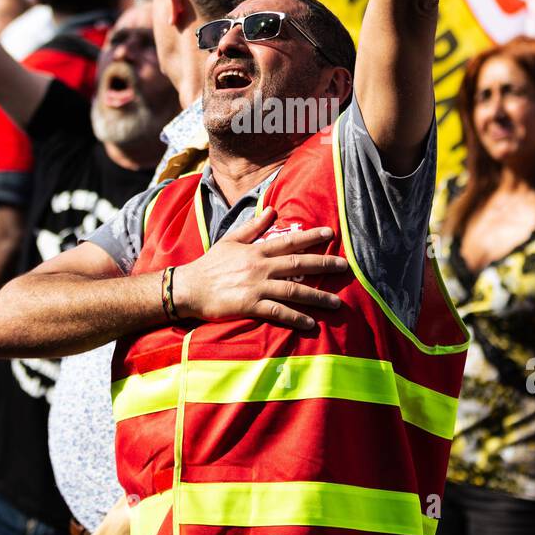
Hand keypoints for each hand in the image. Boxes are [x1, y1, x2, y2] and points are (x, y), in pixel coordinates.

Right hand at [171, 206, 348, 330]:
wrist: (188, 288)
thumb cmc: (209, 265)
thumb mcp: (230, 240)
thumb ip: (253, 227)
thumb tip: (272, 210)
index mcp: (256, 250)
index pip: (289, 240)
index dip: (312, 236)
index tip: (331, 232)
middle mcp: (260, 267)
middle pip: (298, 264)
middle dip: (324, 264)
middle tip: (345, 267)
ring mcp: (256, 287)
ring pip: (293, 290)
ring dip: (317, 297)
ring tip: (336, 303)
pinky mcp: (250, 306)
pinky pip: (278, 312)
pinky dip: (295, 317)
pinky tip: (311, 323)